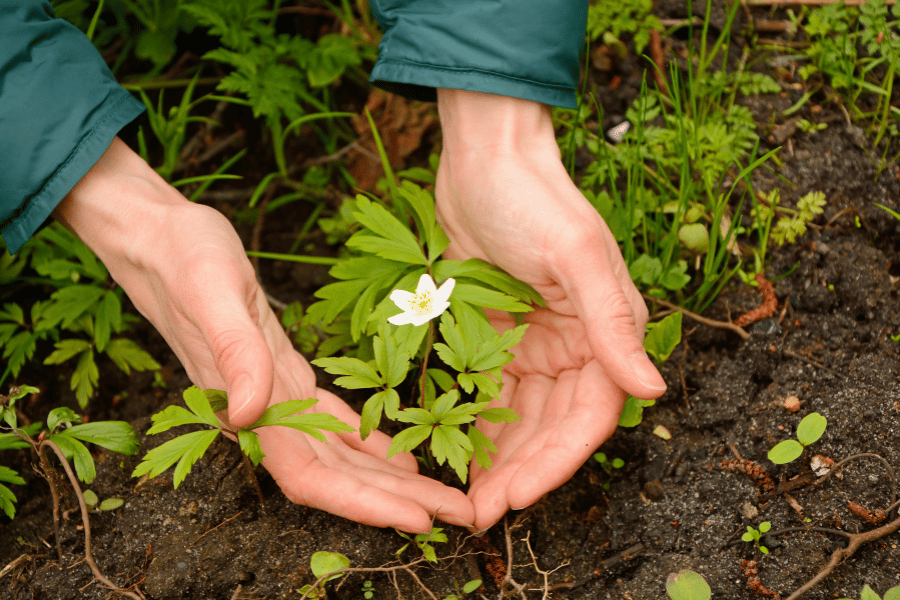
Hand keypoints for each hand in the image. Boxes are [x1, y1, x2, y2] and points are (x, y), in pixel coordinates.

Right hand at [53, 137, 473, 531]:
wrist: (160, 239)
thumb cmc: (184, 259)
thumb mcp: (211, 293)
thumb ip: (233, 354)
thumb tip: (246, 415)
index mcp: (247, 403)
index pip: (310, 476)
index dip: (362, 503)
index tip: (417, 518)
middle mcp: (263, 411)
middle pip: (336, 477)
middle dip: (394, 502)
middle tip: (458, 516)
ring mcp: (274, 394)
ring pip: (339, 456)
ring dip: (389, 480)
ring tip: (441, 495)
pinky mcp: (283, 371)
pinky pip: (332, 422)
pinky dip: (367, 442)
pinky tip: (398, 453)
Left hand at [434, 89, 666, 528]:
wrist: (485, 158)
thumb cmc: (535, 198)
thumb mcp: (576, 255)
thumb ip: (611, 324)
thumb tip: (653, 392)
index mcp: (607, 331)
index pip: (589, 416)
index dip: (556, 463)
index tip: (515, 497)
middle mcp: (576, 344)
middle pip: (551, 427)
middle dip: (520, 472)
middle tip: (479, 513)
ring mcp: (535, 342)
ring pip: (520, 418)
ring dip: (497, 458)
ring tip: (465, 498)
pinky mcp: (497, 334)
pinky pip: (490, 391)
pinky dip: (477, 423)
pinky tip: (454, 453)